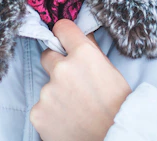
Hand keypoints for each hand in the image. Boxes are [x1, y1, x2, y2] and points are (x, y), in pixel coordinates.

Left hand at [31, 19, 132, 140]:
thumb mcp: (112, 73)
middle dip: (57, 65)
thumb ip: (92, 53)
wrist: (115, 139)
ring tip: (75, 109)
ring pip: (47, 86)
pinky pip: (41, 107)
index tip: (64, 41)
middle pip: (47, 55)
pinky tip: (66, 121)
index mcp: (84, 54)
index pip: (62, 28)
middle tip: (72, 83)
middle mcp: (63, 69)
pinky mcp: (38, 113)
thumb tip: (81, 36)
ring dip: (56, 94)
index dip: (64, 35)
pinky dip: (50, 113)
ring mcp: (48, 92)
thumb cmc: (119, 107)